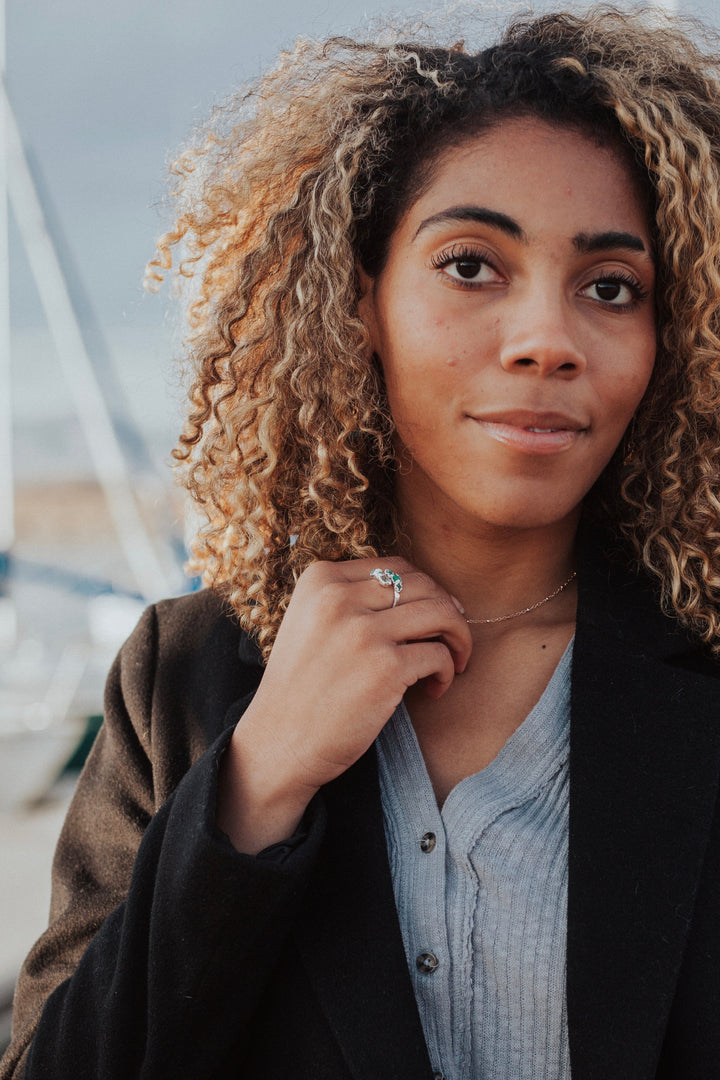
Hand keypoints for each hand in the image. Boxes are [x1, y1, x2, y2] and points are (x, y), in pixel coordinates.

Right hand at [218, 557, 471, 851]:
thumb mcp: (309, 623)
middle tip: (450, 638)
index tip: (434, 614)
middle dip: (447, 610)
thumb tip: (425, 592)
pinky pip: (439, 654)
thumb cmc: (300, 689)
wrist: (277, 743)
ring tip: (453, 661)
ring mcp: (363, 632)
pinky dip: (446, 671)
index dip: (424, 589)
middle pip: (423, 585)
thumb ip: (350, 600)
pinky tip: (434, 689)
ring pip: (441, 613)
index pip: (394, 567)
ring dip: (458, 637)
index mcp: (320, 580)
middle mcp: (339, 598)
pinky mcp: (385, 668)